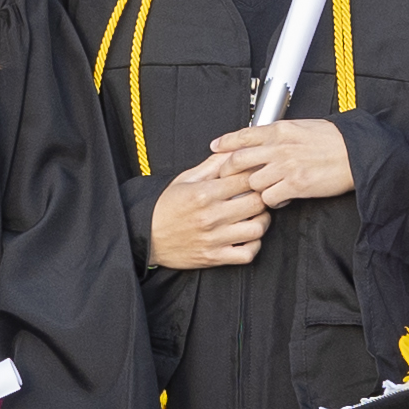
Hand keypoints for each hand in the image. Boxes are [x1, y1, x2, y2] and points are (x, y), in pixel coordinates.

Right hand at [142, 154, 272, 271]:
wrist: (146, 237)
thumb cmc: (165, 207)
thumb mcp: (185, 179)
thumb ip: (212, 165)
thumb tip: (232, 151)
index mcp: (204, 193)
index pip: (246, 179)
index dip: (256, 176)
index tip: (255, 177)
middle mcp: (210, 216)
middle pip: (257, 203)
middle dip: (263, 197)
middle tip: (259, 196)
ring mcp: (214, 239)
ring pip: (257, 229)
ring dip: (261, 221)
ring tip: (254, 216)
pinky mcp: (214, 257)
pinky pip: (247, 254)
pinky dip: (253, 245)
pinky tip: (247, 236)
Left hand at [204, 118, 356, 205]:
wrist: (356, 153)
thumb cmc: (333, 140)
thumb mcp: (302, 127)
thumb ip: (279, 134)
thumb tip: (262, 139)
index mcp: (280, 130)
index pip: (244, 135)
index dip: (226, 143)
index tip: (215, 147)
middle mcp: (279, 147)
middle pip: (239, 160)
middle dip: (228, 172)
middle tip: (226, 179)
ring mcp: (286, 167)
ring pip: (253, 182)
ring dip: (256, 188)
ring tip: (265, 189)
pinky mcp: (295, 185)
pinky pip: (270, 198)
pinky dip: (272, 201)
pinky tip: (281, 197)